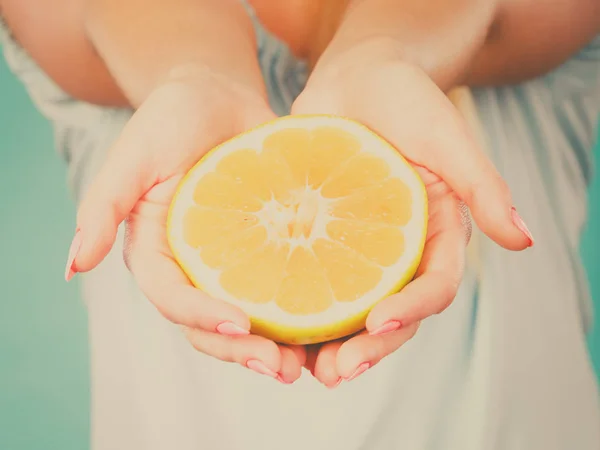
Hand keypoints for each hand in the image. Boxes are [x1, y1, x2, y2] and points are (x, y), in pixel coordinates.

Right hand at [65, 68, 305, 383]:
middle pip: (210, 325)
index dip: (201, 316)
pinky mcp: (269, 250)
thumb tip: (72, 268)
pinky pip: (285, 286)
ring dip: (275, 347)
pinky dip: (304, 311)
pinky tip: (331, 325)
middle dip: (242, 350)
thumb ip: (101, 207)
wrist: (218, 96)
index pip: (173, 297)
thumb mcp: (134, 156)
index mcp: (158, 252)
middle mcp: (195, 266)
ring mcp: (235, 262)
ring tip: (308, 365)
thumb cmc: (171, 118)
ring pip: (249, 318)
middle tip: (281, 368)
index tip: (239, 324)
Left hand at [293, 57, 533, 386]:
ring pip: (346, 305)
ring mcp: (357, 245)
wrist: (357, 76)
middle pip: (389, 312)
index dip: (410, 310)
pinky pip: (307, 275)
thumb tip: (524, 240)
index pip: (432, 286)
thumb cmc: (407, 99)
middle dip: (366, 347)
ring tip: (300, 368)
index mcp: (436, 234)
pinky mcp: (321, 236)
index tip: (378, 325)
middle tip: (334, 373)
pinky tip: (269, 324)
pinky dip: (292, 303)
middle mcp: (398, 248)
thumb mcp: (448, 138)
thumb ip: (482, 188)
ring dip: (327, 342)